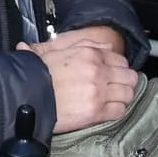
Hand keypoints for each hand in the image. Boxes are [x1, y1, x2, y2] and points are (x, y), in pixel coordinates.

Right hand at [20, 31, 139, 133]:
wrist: (28, 95)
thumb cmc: (39, 72)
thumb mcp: (58, 48)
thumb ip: (84, 44)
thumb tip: (106, 45)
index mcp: (90, 53)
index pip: (120, 59)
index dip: (120, 67)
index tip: (116, 72)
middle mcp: (98, 71)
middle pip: (128, 77)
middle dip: (126, 81)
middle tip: (119, 86)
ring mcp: (98, 92)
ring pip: (127, 94)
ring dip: (123, 96)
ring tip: (115, 99)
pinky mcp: (96, 112)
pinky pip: (119, 111)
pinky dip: (117, 110)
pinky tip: (109, 109)